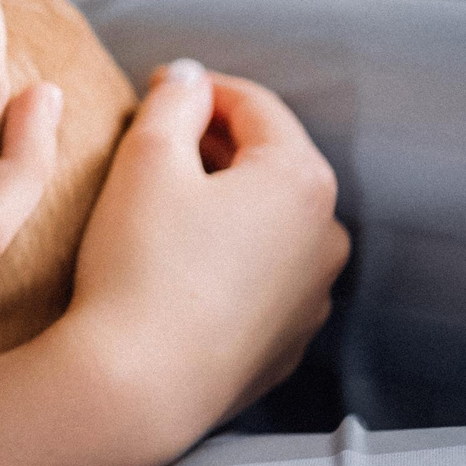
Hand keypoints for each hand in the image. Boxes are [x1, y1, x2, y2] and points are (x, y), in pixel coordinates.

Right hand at [54, 61, 349, 449]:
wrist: (138, 386)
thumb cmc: (141, 266)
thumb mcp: (145, 159)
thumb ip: (173, 101)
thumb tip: (187, 79)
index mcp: (302, 180)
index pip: (255, 105)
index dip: (200, 89)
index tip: (155, 89)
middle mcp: (327, 237)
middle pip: (270, 163)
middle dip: (215, 145)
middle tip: (154, 142)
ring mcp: (313, 296)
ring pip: (270, 223)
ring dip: (226, 203)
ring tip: (165, 206)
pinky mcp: (287, 341)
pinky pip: (264, 277)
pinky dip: (230, 258)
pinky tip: (180, 266)